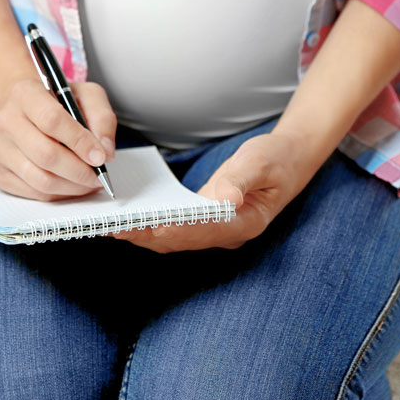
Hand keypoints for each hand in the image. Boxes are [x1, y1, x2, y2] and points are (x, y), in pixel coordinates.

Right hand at [0, 77, 117, 200]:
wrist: (21, 109)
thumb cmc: (55, 102)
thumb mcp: (85, 95)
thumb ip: (102, 118)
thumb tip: (105, 152)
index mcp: (25, 94)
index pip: (52, 120)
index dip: (80, 142)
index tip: (100, 156)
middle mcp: (5, 121)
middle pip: (46, 155)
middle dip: (79, 171)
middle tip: (99, 175)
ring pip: (40, 179)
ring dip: (72, 187)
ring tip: (88, 182)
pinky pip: (33, 192)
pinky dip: (58, 194)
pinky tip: (70, 184)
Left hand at [110, 131, 321, 252]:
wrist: (289, 160)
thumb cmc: (277, 159)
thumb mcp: (261, 161)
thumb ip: (241, 179)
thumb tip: (223, 198)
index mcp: (245, 223)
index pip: (202, 230)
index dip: (173, 228)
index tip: (145, 224)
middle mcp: (228, 233)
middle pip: (181, 240)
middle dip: (146, 235)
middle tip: (113, 228)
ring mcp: (216, 230)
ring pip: (173, 239)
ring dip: (142, 235)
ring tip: (110, 226)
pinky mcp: (205, 222)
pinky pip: (173, 229)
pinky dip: (149, 225)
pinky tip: (128, 217)